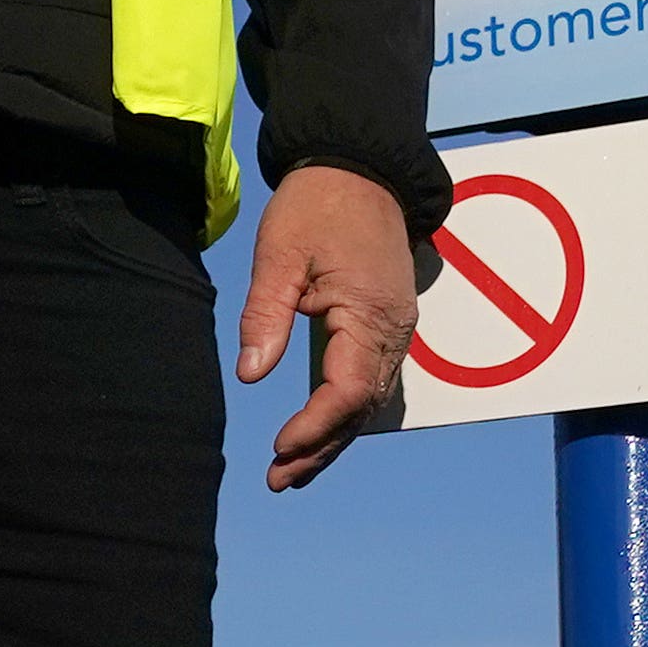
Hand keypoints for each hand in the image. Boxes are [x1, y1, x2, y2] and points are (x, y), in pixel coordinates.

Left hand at [237, 165, 416, 491]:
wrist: (361, 167)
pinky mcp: (388, 324)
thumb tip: (251, 374)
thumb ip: (265, 314)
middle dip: (321, 448)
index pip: (346, 391)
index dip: (313, 427)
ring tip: (292, 471)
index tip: (276, 449)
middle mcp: (394, 330)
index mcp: (370, 314)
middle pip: (361, 408)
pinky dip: (344, 412)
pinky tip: (319, 432)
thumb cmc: (318, 204)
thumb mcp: (279, 252)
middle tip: (278, 479)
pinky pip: (371, 381)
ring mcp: (396, 328)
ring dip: (332, 438)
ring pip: (368, 401)